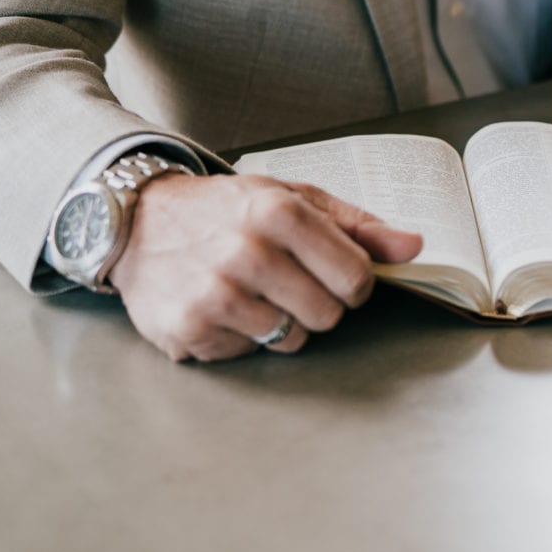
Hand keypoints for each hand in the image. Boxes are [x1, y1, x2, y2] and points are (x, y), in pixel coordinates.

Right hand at [108, 174, 422, 362]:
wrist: (137, 222)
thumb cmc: (226, 211)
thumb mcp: (293, 199)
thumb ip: (358, 226)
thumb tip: (414, 247)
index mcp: (279, 212)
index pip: (357, 277)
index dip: (355, 283)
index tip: (338, 276)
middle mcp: (247, 252)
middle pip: (329, 315)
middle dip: (317, 304)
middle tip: (287, 282)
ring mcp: (216, 294)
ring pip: (291, 339)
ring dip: (280, 322)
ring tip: (251, 291)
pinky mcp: (190, 328)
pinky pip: (248, 352)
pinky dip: (241, 336)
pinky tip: (220, 306)